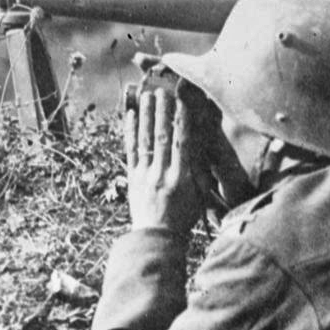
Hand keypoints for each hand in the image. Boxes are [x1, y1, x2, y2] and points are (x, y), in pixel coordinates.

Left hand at [123, 86, 202, 236]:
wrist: (156, 238)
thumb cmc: (182, 218)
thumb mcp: (197, 197)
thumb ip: (197, 173)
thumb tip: (200, 148)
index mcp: (181, 178)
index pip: (182, 144)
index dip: (182, 121)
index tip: (182, 102)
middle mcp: (162, 174)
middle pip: (161, 137)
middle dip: (162, 112)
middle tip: (162, 90)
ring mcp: (145, 175)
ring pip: (145, 140)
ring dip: (145, 116)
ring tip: (147, 95)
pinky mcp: (132, 177)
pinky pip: (130, 151)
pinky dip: (130, 132)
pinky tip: (129, 115)